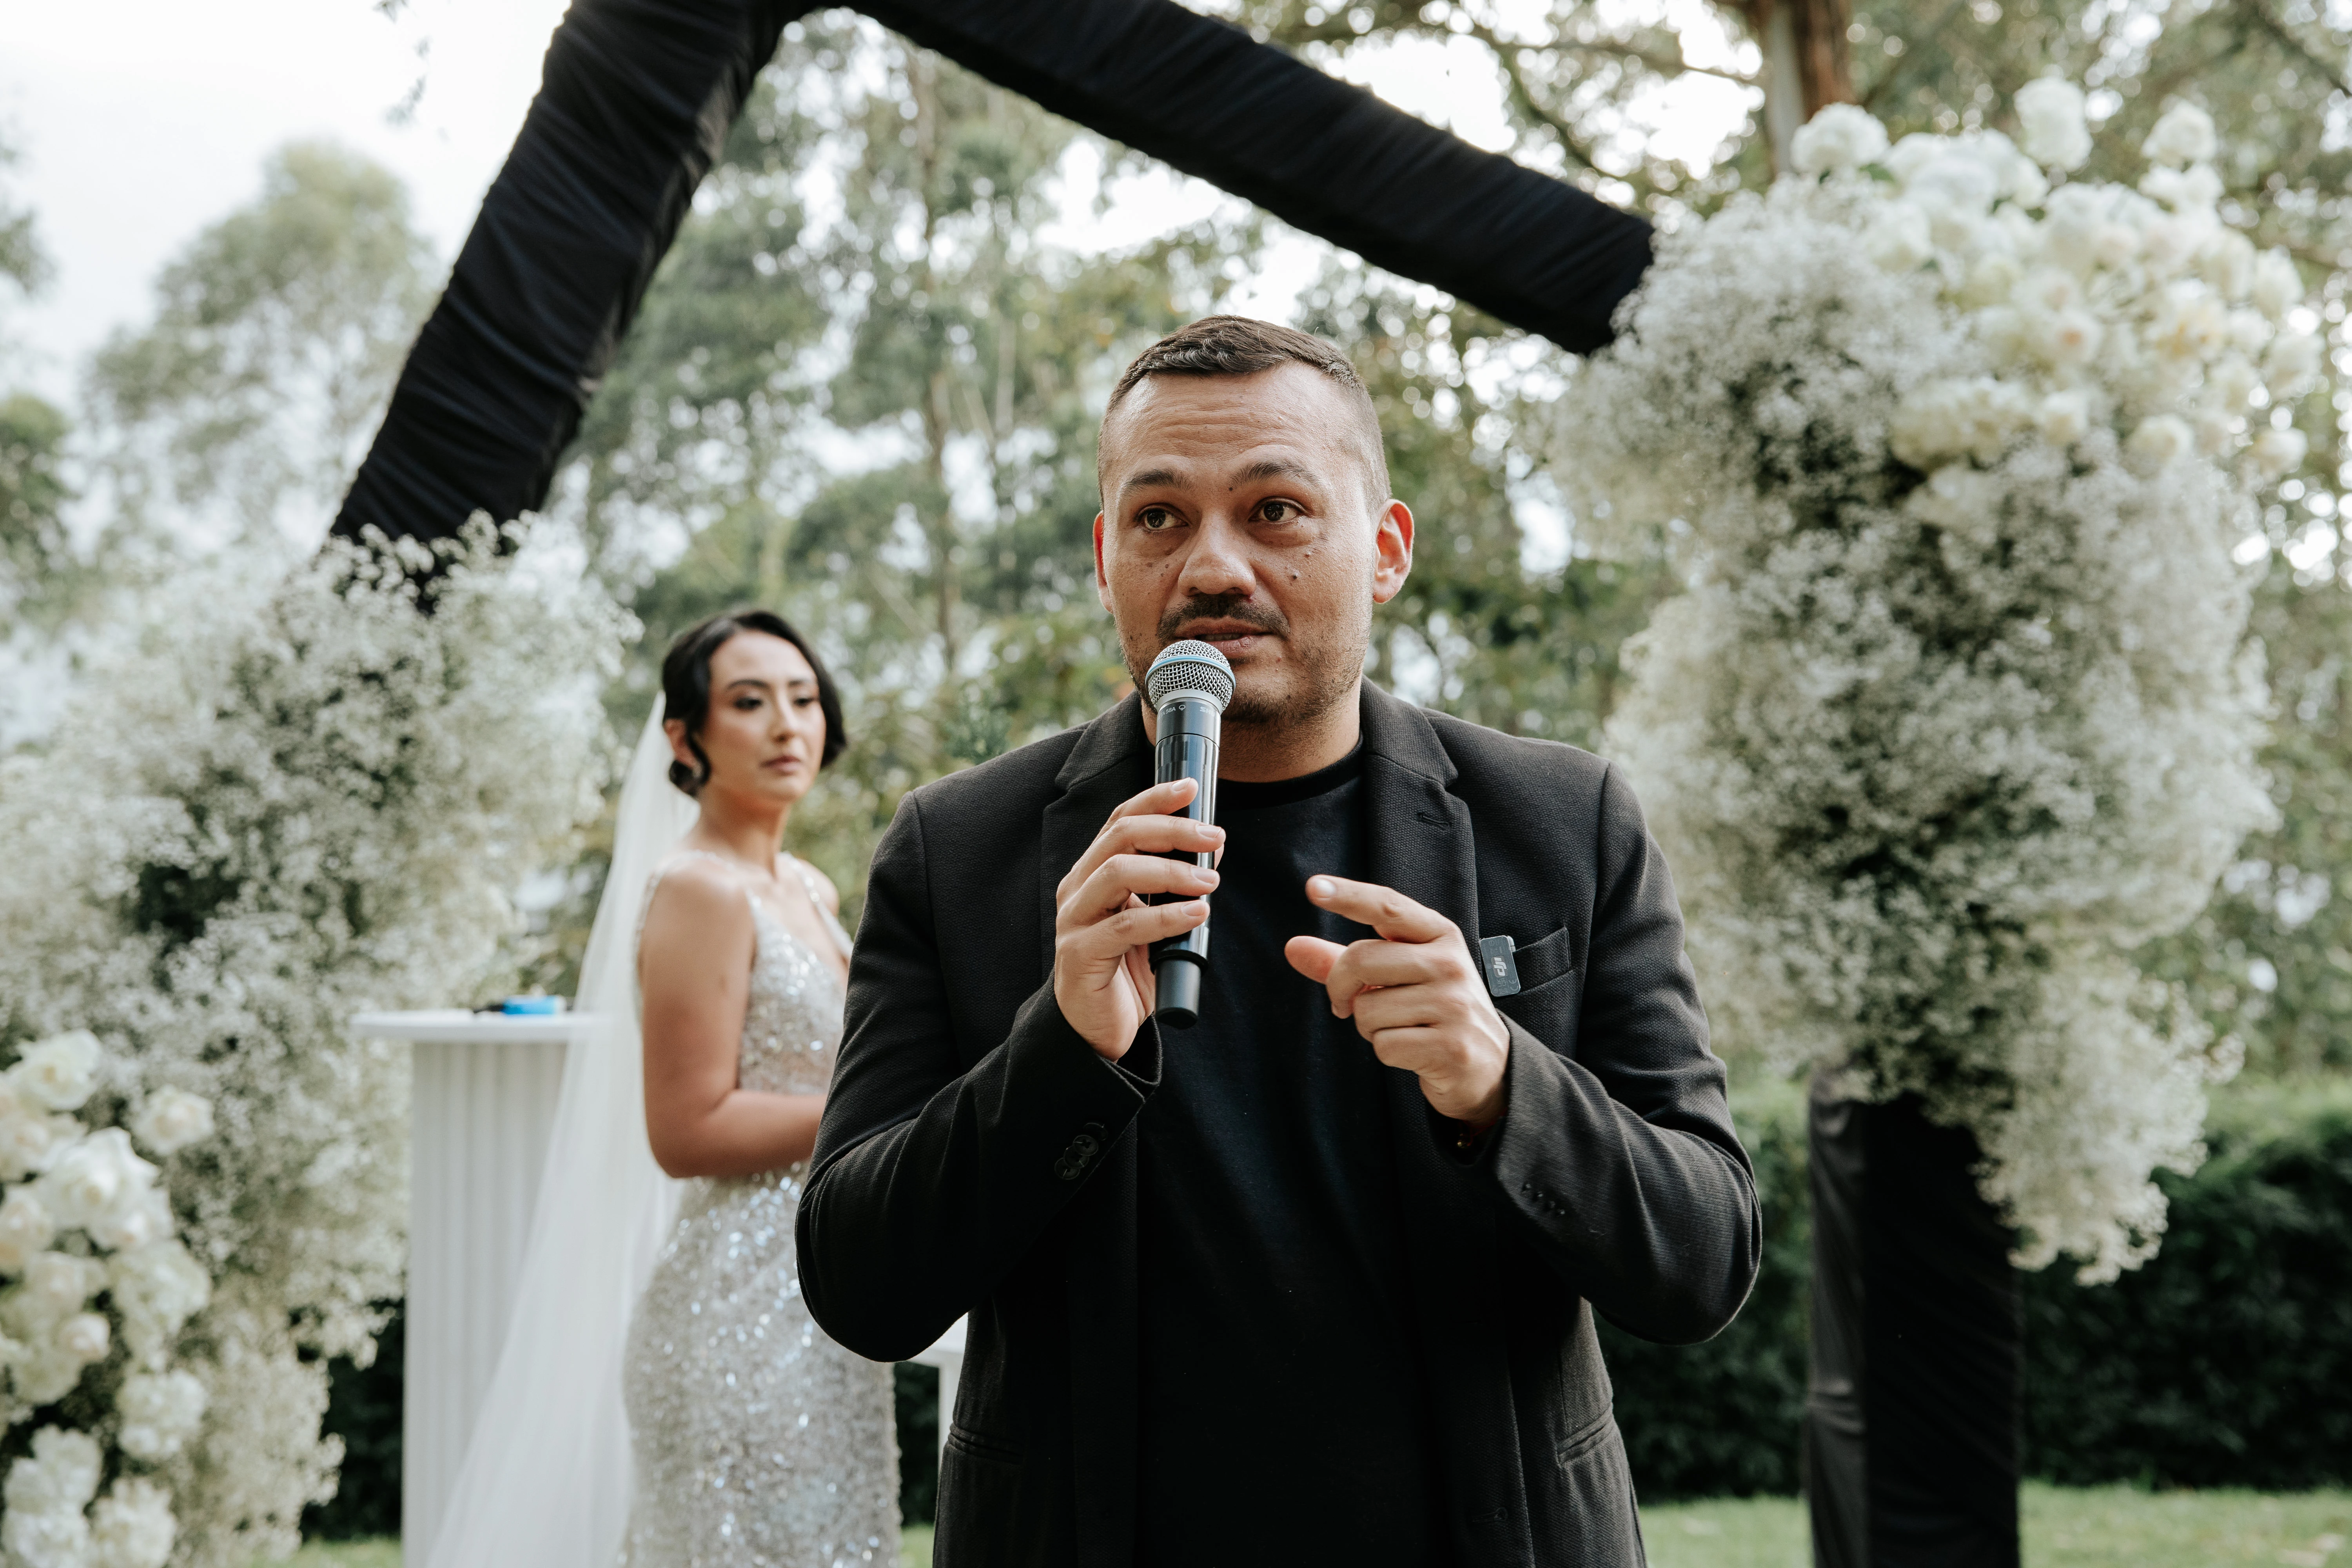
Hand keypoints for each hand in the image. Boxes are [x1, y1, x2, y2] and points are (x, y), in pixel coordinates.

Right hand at [1053, 778, 1223, 1059]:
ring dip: (1171, 871)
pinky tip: (1197, 915)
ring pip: (1118, 873)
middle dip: (1172, 830)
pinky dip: (1165, 916)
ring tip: (1211, 881)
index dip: (1155, 800)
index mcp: (1092, 874)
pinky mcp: (1080, 955)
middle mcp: (1077, 889)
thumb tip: (1211, 851)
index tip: (1192, 789)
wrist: (1098, 1030)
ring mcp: (1074, 921)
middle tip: (1214, 837)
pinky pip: (1124, 926)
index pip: (1120, 821)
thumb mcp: (1152, 920)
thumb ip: (1172, 888)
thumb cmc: (1127, 971)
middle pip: (1120, 838)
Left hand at [1284, 876, 1509, 1125]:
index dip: (1349, 895)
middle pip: (1360, 960)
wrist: (1488, 1064)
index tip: (1313, 887)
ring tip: (1400, 1027)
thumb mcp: (1397, 977)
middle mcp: (1451, 963)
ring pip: (1367, 1010)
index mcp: (1440, 935)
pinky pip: (1383, 1045)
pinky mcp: (1450, 1046)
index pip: (1387, 907)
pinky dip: (1386, 1052)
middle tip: (1347, 1004)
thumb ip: (1345, 961)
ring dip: (1368, 1027)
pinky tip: (1412, 1049)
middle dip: (1340, 988)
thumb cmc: (1431, 1009)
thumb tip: (1293, 947)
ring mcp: (1454, 1005)